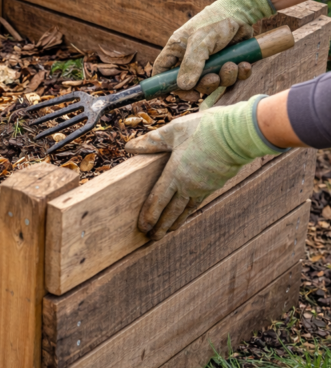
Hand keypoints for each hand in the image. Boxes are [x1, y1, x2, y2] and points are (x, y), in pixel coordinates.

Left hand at [125, 94, 283, 239]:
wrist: (239, 134)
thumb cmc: (205, 129)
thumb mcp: (174, 130)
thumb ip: (151, 141)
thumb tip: (129, 147)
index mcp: (175, 174)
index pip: (157, 200)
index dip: (149, 215)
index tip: (142, 227)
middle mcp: (188, 185)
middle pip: (171, 211)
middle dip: (161, 226)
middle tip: (153, 238)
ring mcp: (203, 187)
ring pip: (186, 210)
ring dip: (176, 222)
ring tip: (169, 231)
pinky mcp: (215, 184)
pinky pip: (198, 202)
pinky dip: (189, 211)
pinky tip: (188, 212)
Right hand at [153, 0, 274, 90]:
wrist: (243, 12)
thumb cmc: (216, 22)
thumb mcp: (200, 42)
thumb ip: (191, 64)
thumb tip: (184, 87)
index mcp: (178, 50)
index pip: (162, 70)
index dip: (167, 84)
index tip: (183, 92)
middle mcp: (191, 58)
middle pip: (191, 84)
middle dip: (205, 84)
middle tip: (214, 78)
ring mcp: (210, 62)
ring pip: (214, 82)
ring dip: (225, 78)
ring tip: (232, 65)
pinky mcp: (228, 62)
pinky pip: (232, 78)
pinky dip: (239, 74)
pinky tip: (244, 65)